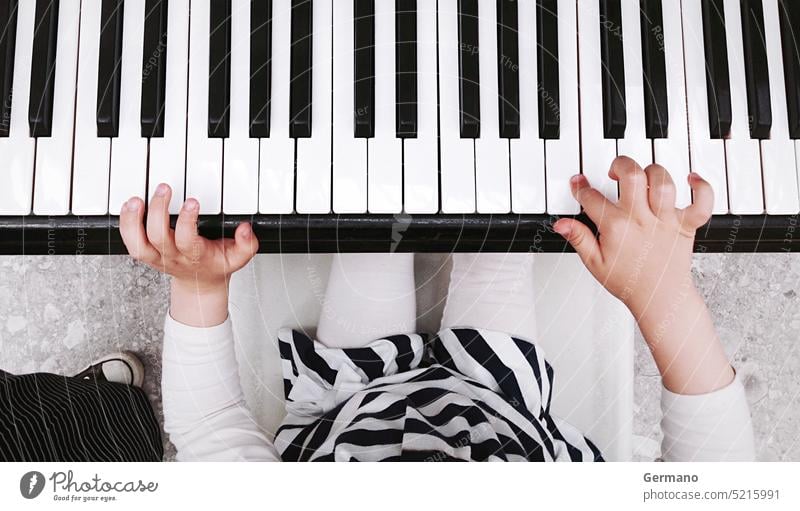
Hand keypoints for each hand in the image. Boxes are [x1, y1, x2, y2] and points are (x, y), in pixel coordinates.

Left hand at [119, 183, 257, 326]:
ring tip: (136, 200)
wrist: (199, 282)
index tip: (192, 202)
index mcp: (195, 256)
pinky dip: (125, 224)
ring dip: (133, 221)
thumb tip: (244, 228)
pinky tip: (129, 207)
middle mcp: (172, 257)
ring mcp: (156, 256)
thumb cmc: (215, 264)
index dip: (187, 220)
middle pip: (158, 237)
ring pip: (137, 243)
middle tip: (164, 189)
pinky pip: (129, 241)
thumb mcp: (238, 257)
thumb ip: (246, 244)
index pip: (187, 240)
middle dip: (158, 211)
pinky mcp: (145, 252)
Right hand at [553, 156, 712, 318]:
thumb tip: (561, 223)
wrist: (659, 299)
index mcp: (617, 228)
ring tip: (644, 178)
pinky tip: (691, 180)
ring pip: (663, 181)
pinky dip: (701, 187)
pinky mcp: (686, 225)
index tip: (579, 184)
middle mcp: (642, 220)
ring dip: (652, 172)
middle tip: (615, 172)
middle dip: (620, 165)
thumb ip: (578, 238)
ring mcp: (666, 221)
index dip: (581, 187)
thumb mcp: (594, 263)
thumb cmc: (629, 282)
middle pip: (632, 175)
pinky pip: (702, 201)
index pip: (592, 198)